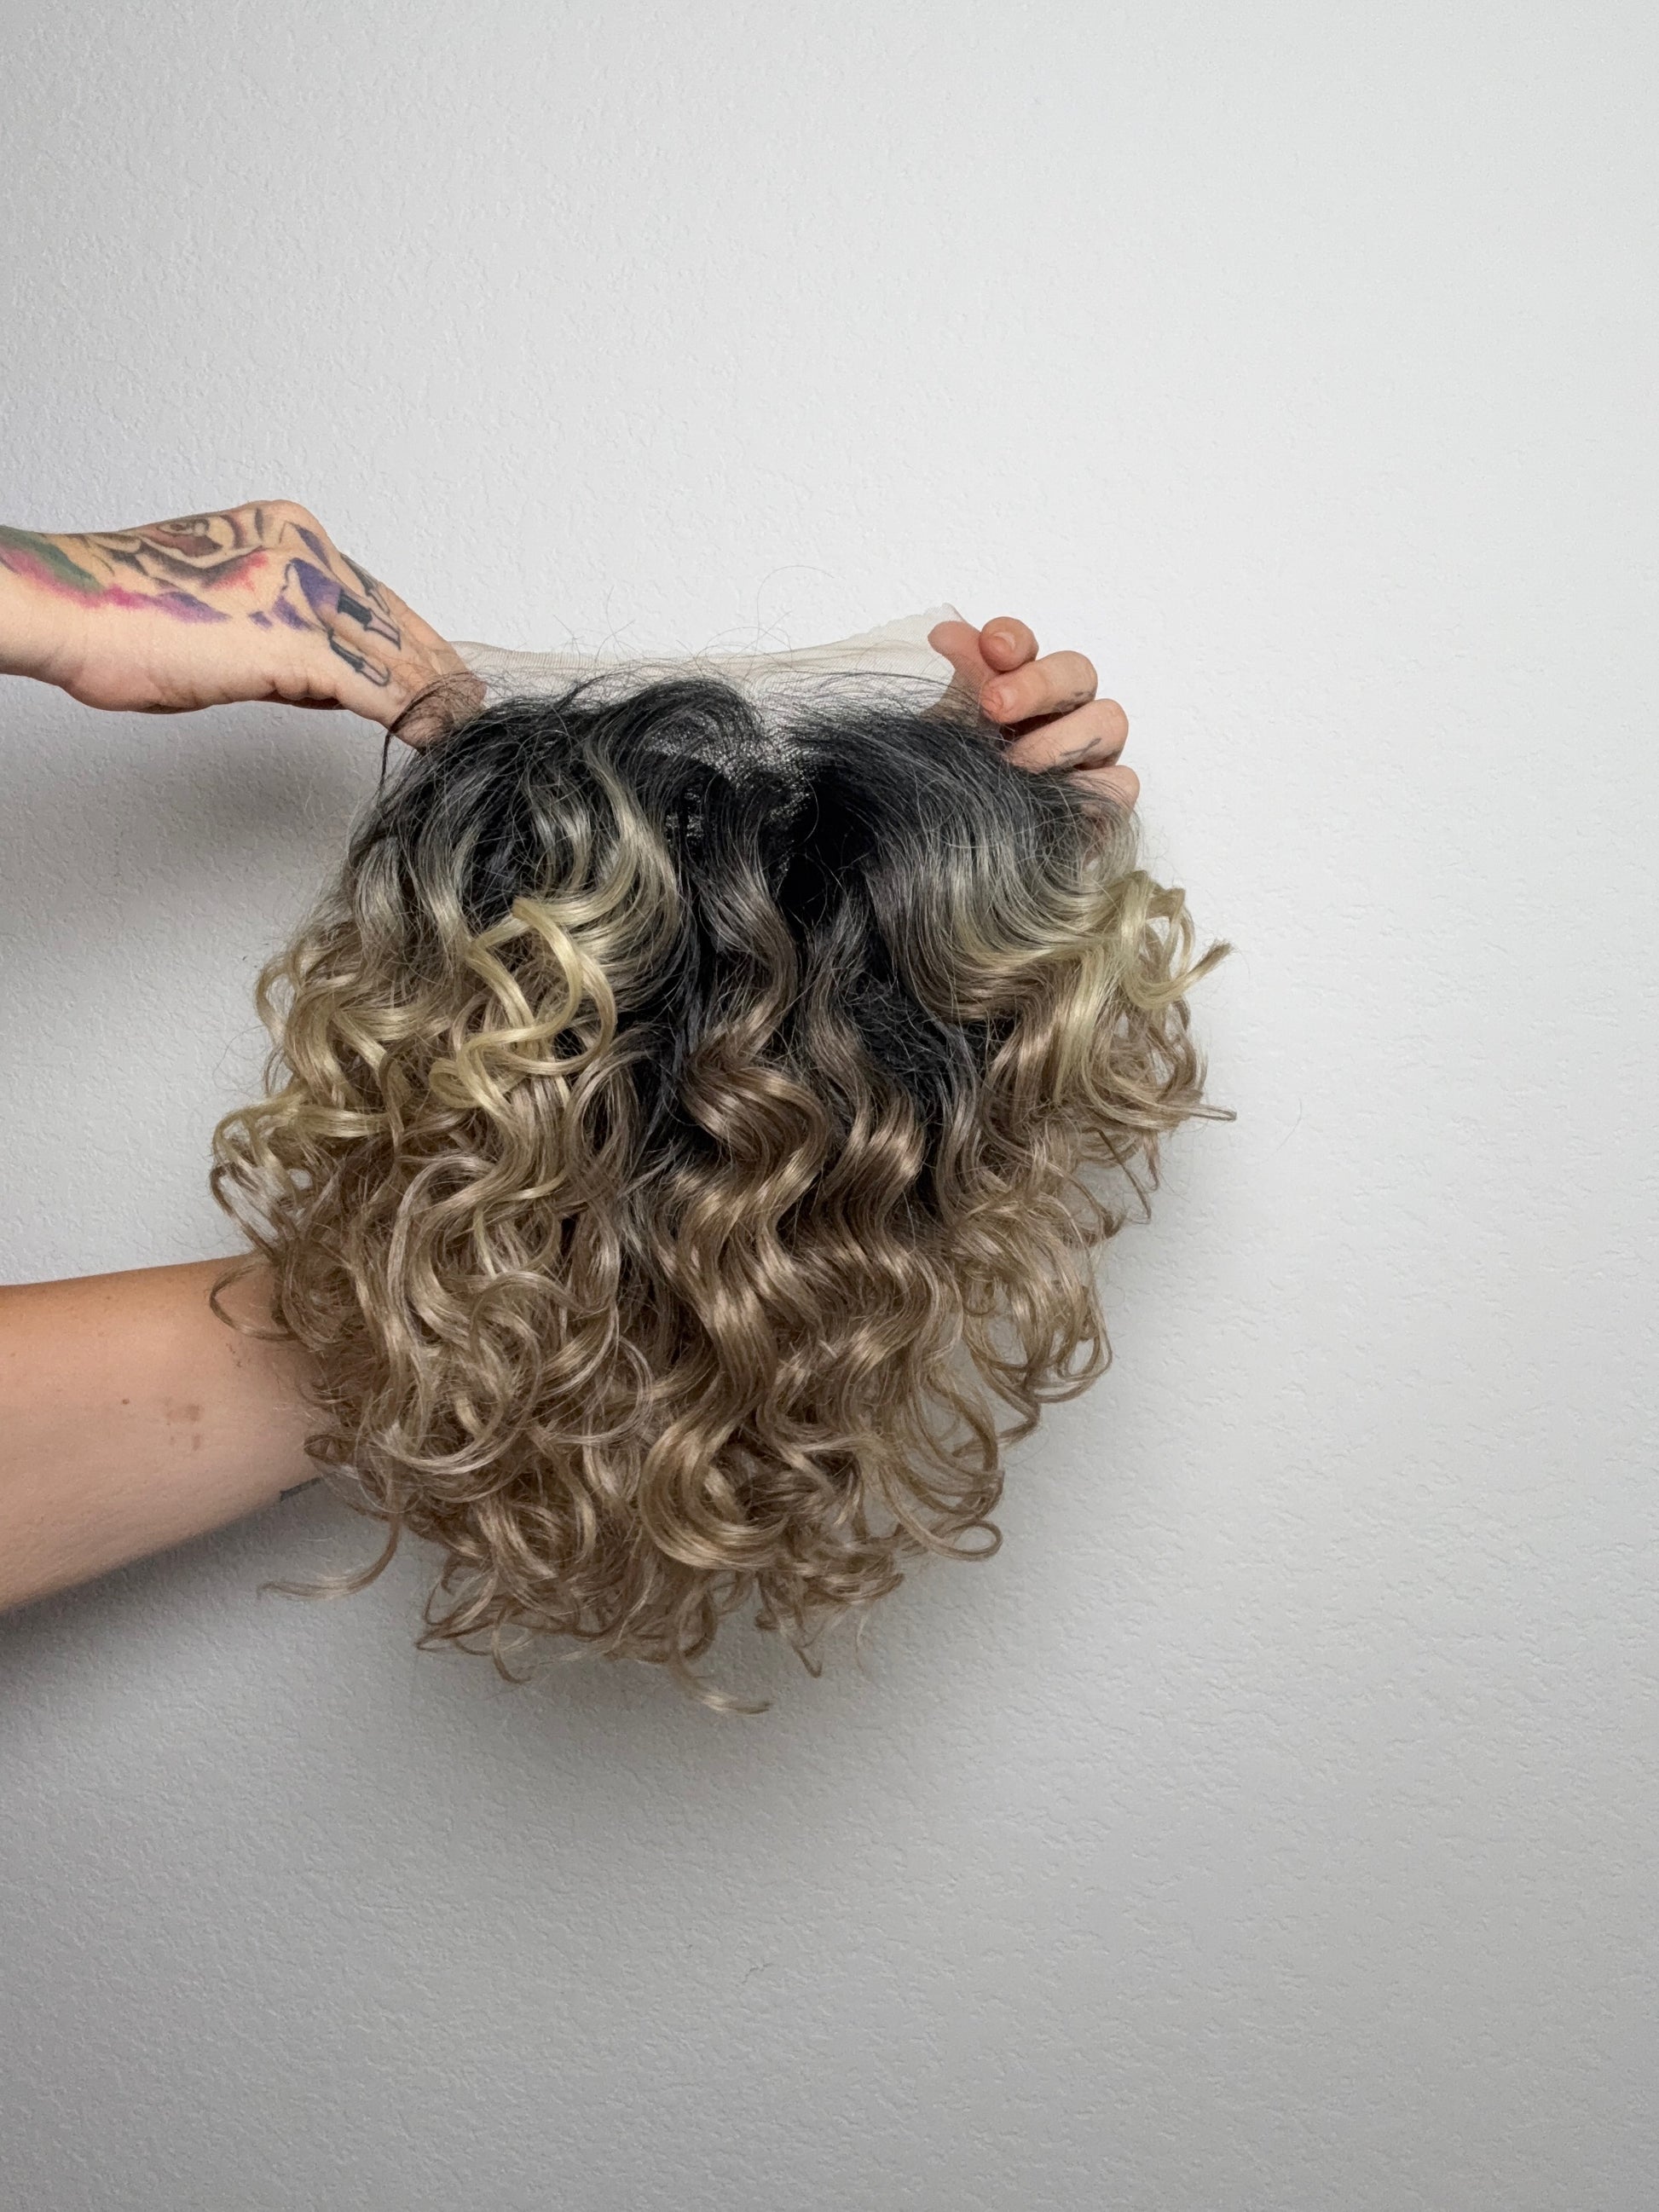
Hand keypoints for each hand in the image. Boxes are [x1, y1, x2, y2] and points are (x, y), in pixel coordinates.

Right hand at [0, 501, 479, 734]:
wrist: (72, 611)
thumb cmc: (124, 615)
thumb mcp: (222, 607)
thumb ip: (279, 628)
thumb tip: (320, 675)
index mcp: (285, 530)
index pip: (368, 592)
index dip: (409, 638)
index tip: (438, 668)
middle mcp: (305, 550)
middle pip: (393, 620)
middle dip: (435, 667)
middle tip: (472, 702)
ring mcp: (306, 592)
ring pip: (395, 653)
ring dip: (435, 697)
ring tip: (466, 727)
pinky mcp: (300, 643)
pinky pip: (379, 687)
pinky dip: (416, 716)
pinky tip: (440, 737)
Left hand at [928, 615, 1137, 812]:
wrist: (947, 862)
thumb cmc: (951, 794)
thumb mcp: (942, 736)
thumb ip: (956, 685)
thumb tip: (949, 631)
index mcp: (1014, 690)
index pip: (1024, 646)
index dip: (1013, 638)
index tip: (991, 648)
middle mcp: (1059, 714)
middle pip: (1077, 673)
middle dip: (1037, 684)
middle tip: (994, 707)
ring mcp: (1089, 757)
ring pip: (1110, 721)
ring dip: (1060, 739)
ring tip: (1015, 768)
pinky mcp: (1105, 803)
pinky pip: (1122, 783)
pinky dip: (1089, 788)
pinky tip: (1049, 801)